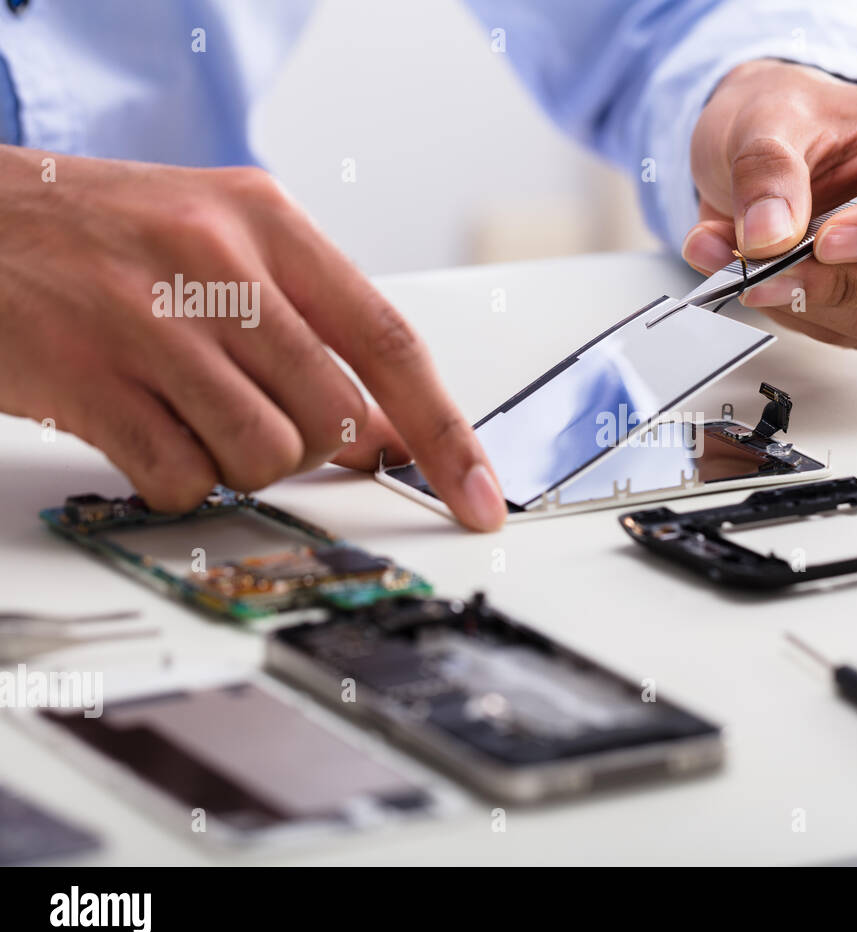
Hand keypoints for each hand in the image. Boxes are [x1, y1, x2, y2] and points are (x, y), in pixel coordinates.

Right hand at [0, 148, 505, 529]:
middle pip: (335, 418)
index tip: (480, 496)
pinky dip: (177, 479)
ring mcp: (150, 321)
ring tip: (192, 412)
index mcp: (270, 224)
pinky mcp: (88, 378)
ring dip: (241, 462)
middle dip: (313, 447)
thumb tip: (395, 435)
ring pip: (267, 455)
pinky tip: (144, 426)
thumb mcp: (227, 246)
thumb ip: (317, 330)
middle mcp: (218, 264)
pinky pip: (184, 480)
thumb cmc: (113, 237)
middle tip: (257, 414)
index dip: (448, 434)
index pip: (392, 345)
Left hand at [683, 60, 856, 349]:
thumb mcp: (769, 115)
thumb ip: (768, 168)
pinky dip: (795, 314)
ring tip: (739, 270)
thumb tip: (770, 237)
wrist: (766, 147)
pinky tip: (755, 281)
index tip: (829, 239)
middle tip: (769, 272)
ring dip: (808, 304)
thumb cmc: (796, 116)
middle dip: (851, 285)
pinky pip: (852, 335)